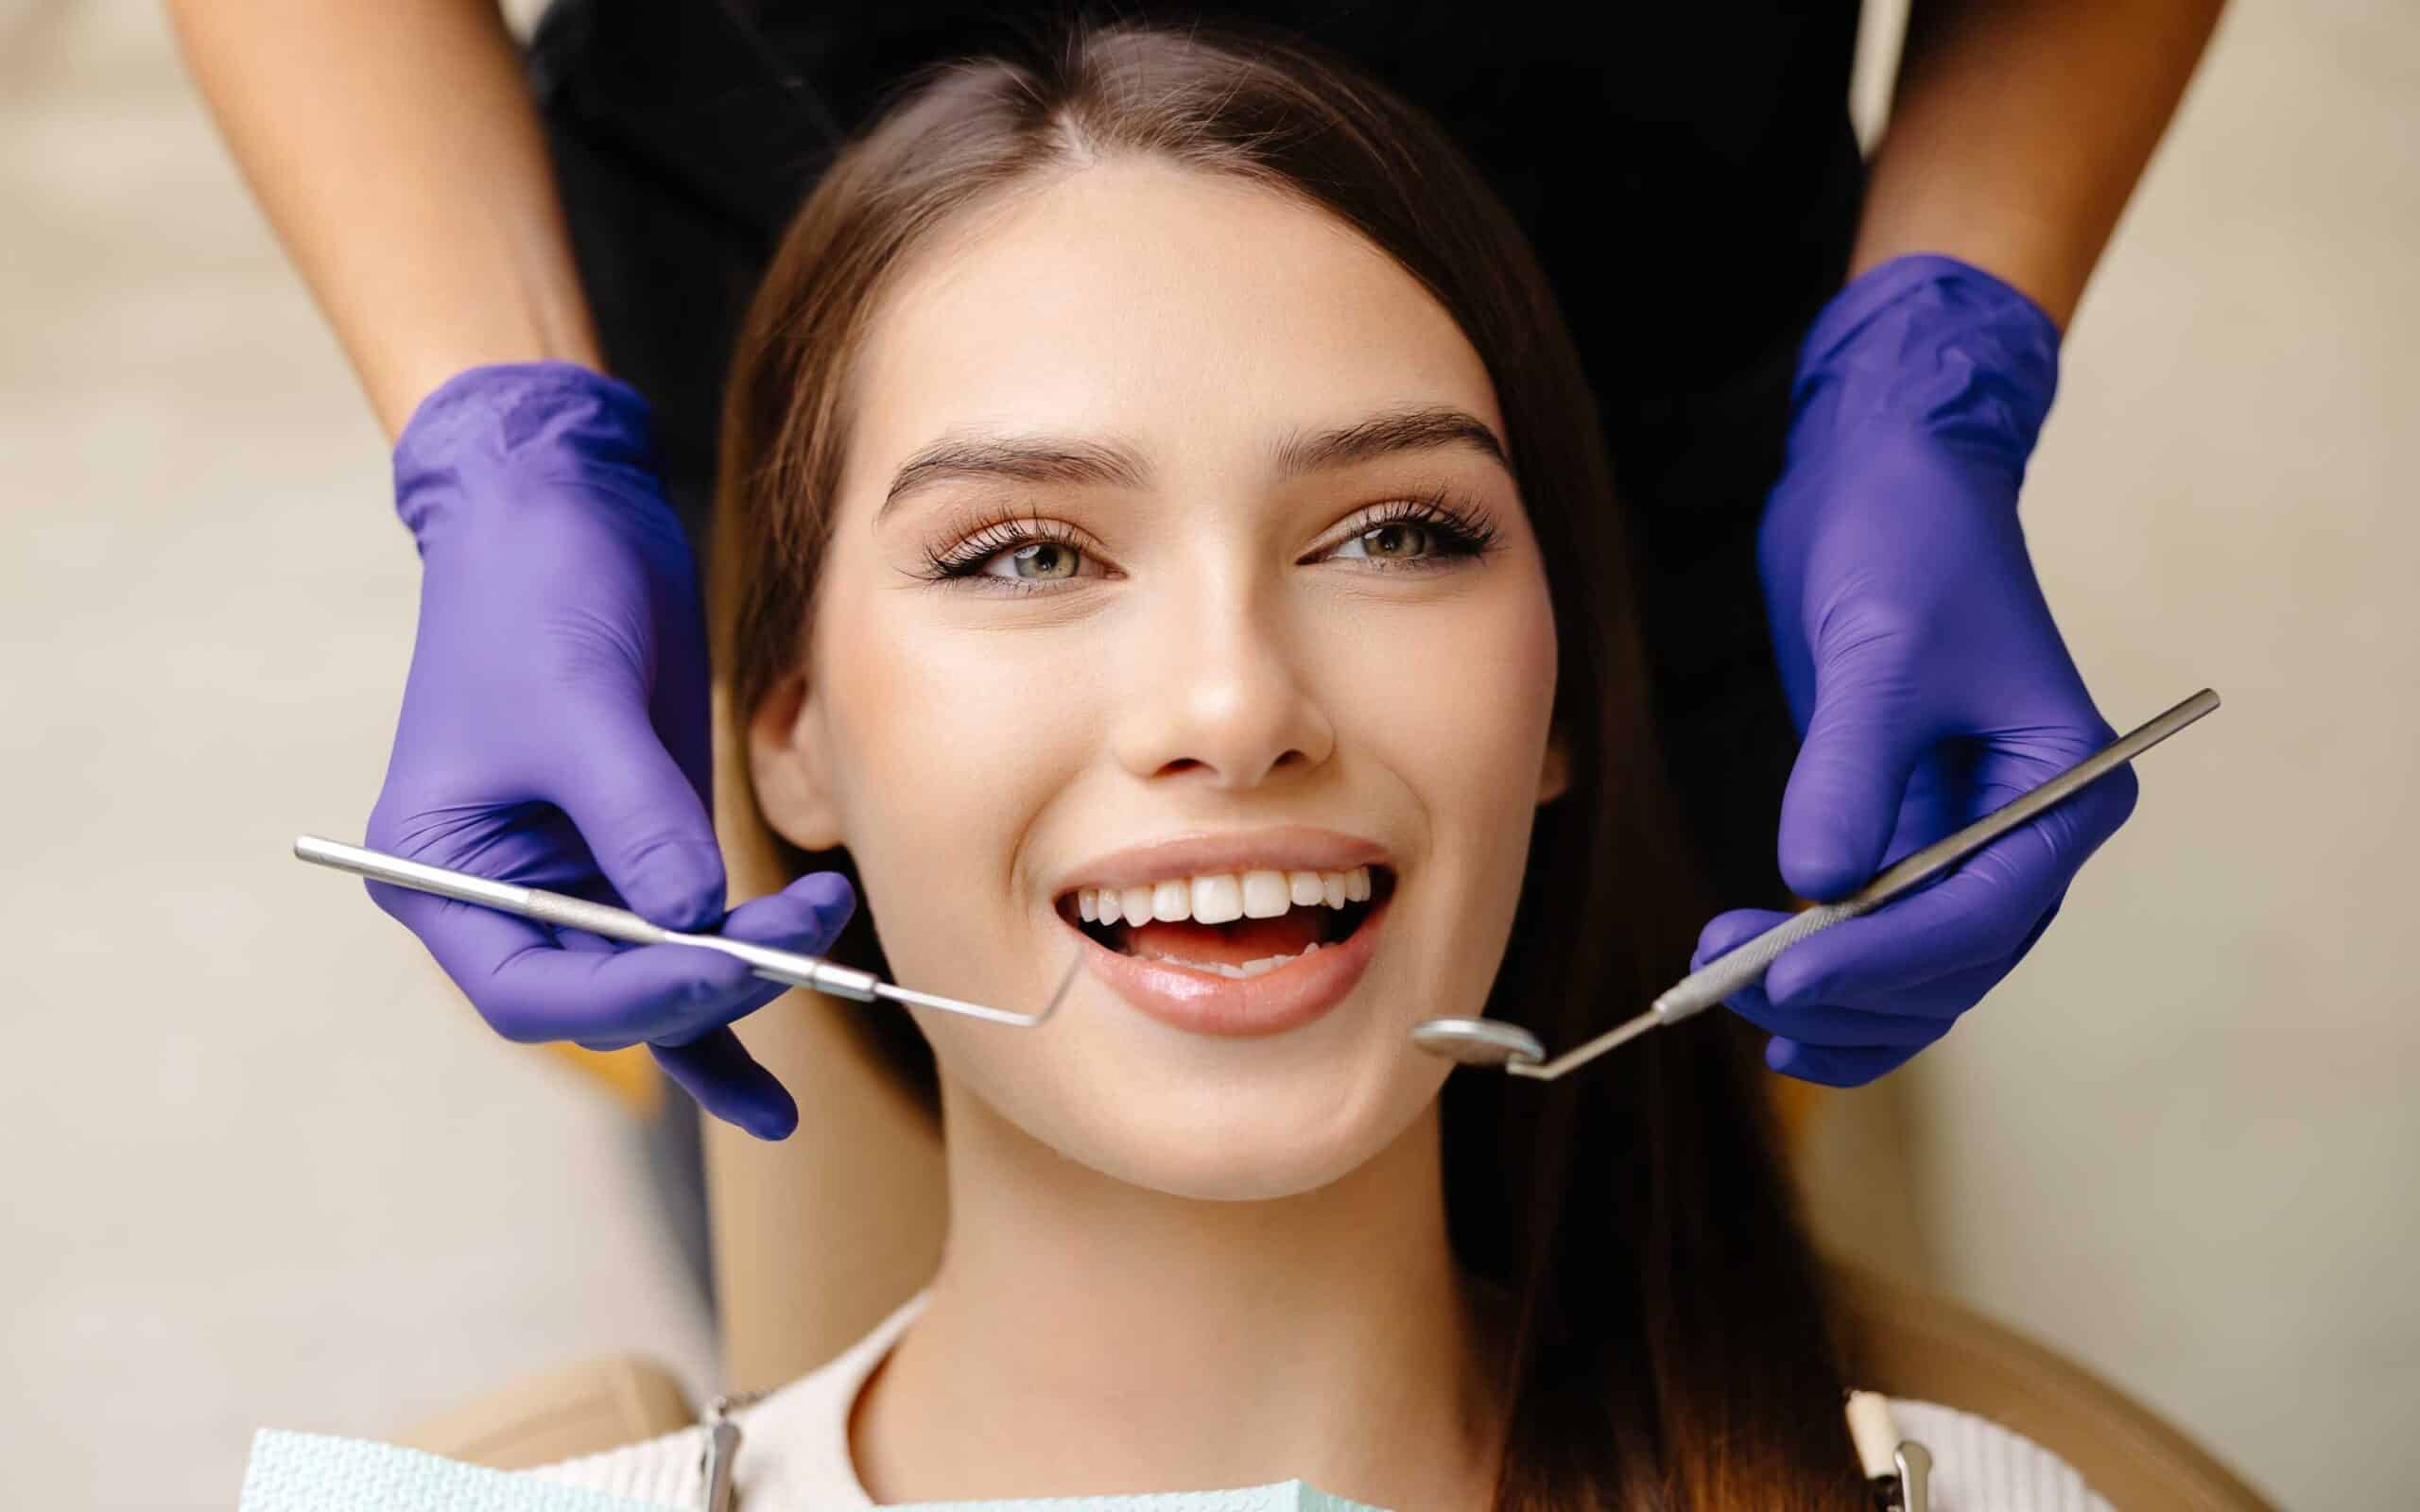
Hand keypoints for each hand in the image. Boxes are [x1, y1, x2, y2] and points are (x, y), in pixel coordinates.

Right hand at [364, 362, 849, 1138]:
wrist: (562, 504)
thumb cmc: (533, 590)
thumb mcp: (579, 703)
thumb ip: (636, 820)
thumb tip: (697, 923)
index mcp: (441, 875)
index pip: (531, 992)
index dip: (631, 998)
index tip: (723, 965)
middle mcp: (503, 896)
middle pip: (604, 997)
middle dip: (707, 982)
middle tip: (802, 944)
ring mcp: (578, 876)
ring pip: (659, 983)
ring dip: (745, 985)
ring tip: (834, 967)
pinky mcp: (642, 846)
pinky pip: (690, 943)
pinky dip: (739, 986)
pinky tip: (775, 1087)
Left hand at [1703, 255, 2138, 1086]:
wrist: (1883, 472)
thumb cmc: (1908, 535)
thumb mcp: (1881, 648)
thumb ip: (1850, 771)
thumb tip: (1814, 889)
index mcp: (2069, 784)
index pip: (1983, 912)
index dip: (1883, 959)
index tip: (1783, 977)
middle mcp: (2033, 827)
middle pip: (1951, 962)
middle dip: (1844, 988)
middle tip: (1726, 987)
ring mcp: (1968, 837)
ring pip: (1914, 970)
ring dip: (1827, 997)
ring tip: (1719, 988)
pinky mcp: (1903, 829)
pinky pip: (1877, 935)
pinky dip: (1824, 969)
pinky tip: (1753, 986)